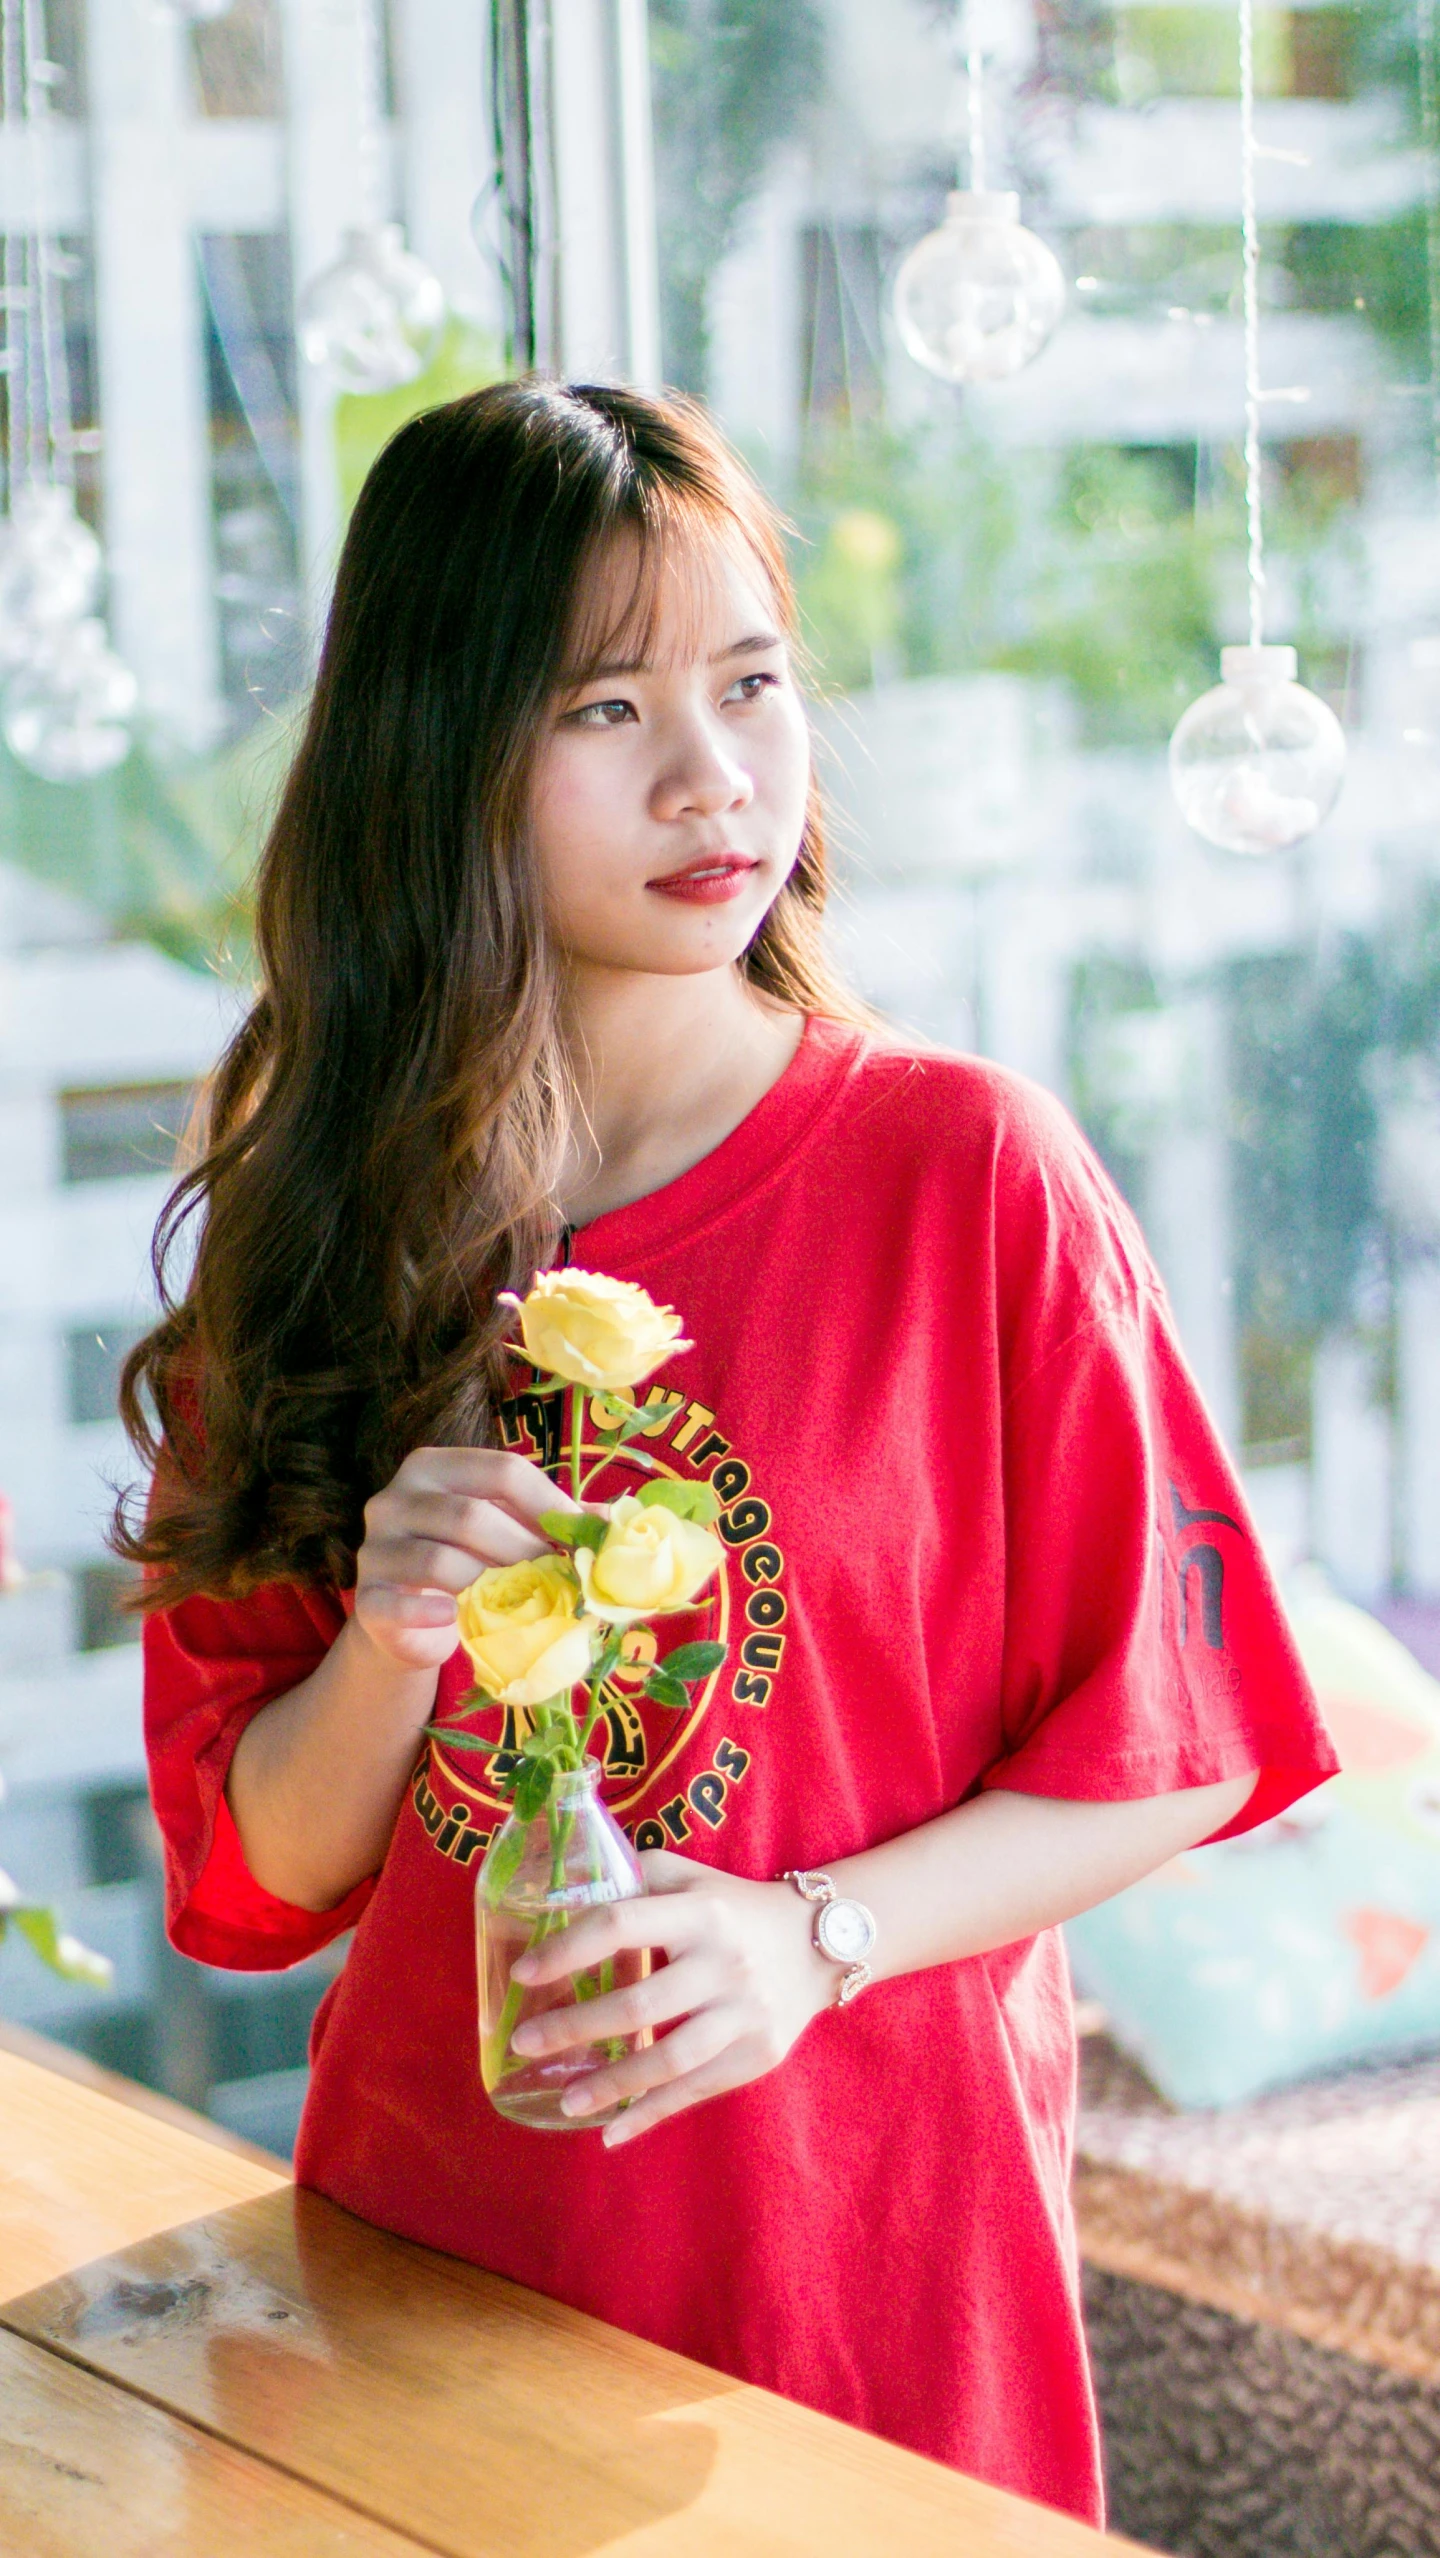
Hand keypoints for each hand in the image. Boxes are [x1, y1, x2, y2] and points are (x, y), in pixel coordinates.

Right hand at [353, 1447, 576, 1673]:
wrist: (407, 1621)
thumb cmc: (466, 1563)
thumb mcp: (504, 1530)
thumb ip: (549, 1520)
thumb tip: (612, 1522)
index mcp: (434, 1466)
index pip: (501, 1469)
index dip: (550, 1503)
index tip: (584, 1538)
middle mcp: (395, 1497)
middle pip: (471, 1515)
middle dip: (526, 1549)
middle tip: (562, 1578)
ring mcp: (374, 1547)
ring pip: (439, 1561)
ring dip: (492, 1585)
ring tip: (528, 1602)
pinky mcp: (367, 1599)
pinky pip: (398, 1604)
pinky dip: (433, 1614)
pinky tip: (457, 1619)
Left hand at [507, 1851, 837, 2145]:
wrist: (819, 1942)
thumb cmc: (733, 1908)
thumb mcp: (690, 1879)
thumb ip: (634, 1881)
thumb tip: (561, 1898)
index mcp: (698, 1911)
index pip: (620, 1925)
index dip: (567, 1949)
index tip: (523, 1972)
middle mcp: (722, 1962)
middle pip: (638, 2004)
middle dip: (574, 2028)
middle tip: (525, 2044)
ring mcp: (744, 2012)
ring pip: (668, 2059)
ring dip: (610, 2085)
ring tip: (565, 2102)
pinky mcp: (758, 2053)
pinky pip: (696, 2091)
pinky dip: (651, 2114)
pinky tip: (611, 2132)